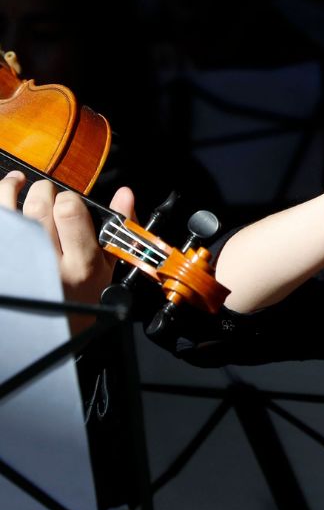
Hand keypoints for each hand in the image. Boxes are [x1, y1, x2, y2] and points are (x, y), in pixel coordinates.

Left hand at [1, 171, 135, 329]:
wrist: (56, 327)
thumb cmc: (86, 294)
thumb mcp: (111, 264)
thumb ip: (120, 226)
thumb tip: (124, 194)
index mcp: (82, 262)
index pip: (70, 211)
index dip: (69, 199)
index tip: (69, 204)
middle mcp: (50, 264)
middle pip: (39, 207)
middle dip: (43, 191)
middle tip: (47, 193)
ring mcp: (23, 264)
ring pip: (11, 212)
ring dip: (12, 188)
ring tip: (18, 182)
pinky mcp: (8, 262)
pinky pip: (1, 224)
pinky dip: (1, 205)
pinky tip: (6, 197)